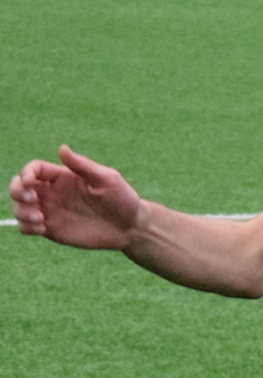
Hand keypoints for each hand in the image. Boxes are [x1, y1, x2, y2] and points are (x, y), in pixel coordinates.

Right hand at [10, 146, 145, 250]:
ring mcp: (50, 211)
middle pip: (18, 186)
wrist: (131, 227)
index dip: (25, 173)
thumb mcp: (106, 179)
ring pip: (19, 208)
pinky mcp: (52, 230)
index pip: (33, 169)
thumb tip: (62, 148)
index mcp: (62, 177)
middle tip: (31, 199)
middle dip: (16, 191)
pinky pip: (27, 227)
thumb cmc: (122, 199)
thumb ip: (83, 165)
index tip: (30, 183)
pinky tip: (41, 228)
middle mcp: (52, 193)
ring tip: (40, 219)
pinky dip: (25, 227)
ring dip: (20, 212)